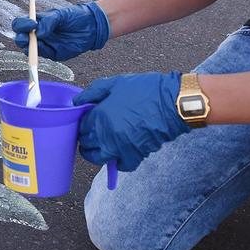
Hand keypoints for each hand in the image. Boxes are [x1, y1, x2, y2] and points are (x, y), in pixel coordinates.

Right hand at [12, 1, 109, 60]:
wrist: (92, 26)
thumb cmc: (75, 17)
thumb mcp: (61, 14)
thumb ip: (49, 21)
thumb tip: (38, 33)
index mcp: (36, 22)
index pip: (20, 24)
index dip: (22, 25)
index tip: (31, 24)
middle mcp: (38, 34)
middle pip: (21, 38)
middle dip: (22, 38)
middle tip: (28, 37)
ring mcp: (45, 44)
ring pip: (29, 49)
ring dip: (30, 47)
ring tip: (38, 43)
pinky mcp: (53, 53)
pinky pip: (42, 55)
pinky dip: (41, 52)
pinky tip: (46, 47)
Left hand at [73, 71, 189, 171]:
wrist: (172, 103)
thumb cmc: (145, 90)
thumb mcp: (115, 83)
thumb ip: (92, 92)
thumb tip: (77, 101)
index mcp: (99, 117)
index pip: (81, 128)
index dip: (83, 125)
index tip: (87, 122)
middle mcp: (106, 136)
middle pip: (87, 146)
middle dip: (87, 140)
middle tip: (92, 134)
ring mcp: (120, 149)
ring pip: (99, 159)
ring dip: (98, 154)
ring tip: (103, 145)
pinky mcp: (135, 156)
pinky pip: (121, 165)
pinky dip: (118, 161)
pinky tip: (120, 152)